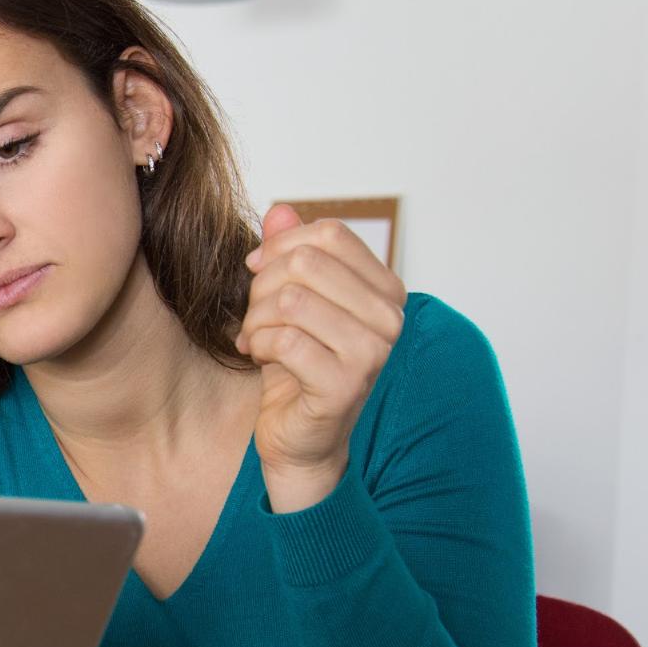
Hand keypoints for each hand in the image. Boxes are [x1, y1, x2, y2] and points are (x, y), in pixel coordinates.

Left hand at [236, 205, 406, 512]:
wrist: (299, 436)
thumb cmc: (297, 365)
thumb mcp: (290, 300)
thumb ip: (290, 253)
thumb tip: (281, 210)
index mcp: (385, 290)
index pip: (330, 235)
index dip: (282, 245)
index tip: (258, 269)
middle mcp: (390, 317)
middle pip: (307, 263)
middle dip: (264, 285)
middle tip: (256, 314)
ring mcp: (373, 352)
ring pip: (292, 299)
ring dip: (257, 318)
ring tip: (258, 337)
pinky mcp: (345, 384)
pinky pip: (284, 339)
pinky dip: (258, 345)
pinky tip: (260, 358)